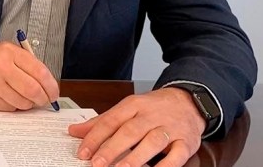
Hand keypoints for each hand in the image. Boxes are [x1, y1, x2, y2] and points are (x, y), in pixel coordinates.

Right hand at [0, 43, 58, 110]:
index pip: (39, 72)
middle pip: (32, 90)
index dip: (51, 86)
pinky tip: (8, 97)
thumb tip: (49, 87)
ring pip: (22, 103)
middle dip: (42, 99)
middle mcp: (0, 67)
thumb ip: (29, 65)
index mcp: (9, 52)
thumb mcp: (8, 52)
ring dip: (27, 104)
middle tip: (44, 100)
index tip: (54, 93)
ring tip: (23, 97)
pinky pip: (9, 109)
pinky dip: (13, 106)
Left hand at [68, 88, 205, 166]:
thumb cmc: (153, 108)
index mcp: (133, 105)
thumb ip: (101, 122)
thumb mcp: (127, 109)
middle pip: (129, 131)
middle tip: (96, 163)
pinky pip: (176, 156)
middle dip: (111, 148)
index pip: (111, 120)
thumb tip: (74, 132)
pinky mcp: (186, 142)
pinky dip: (165, 166)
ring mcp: (170, 128)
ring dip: (135, 157)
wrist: (189, 102)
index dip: (95, 137)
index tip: (83, 152)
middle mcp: (151, 115)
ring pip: (152, 142)